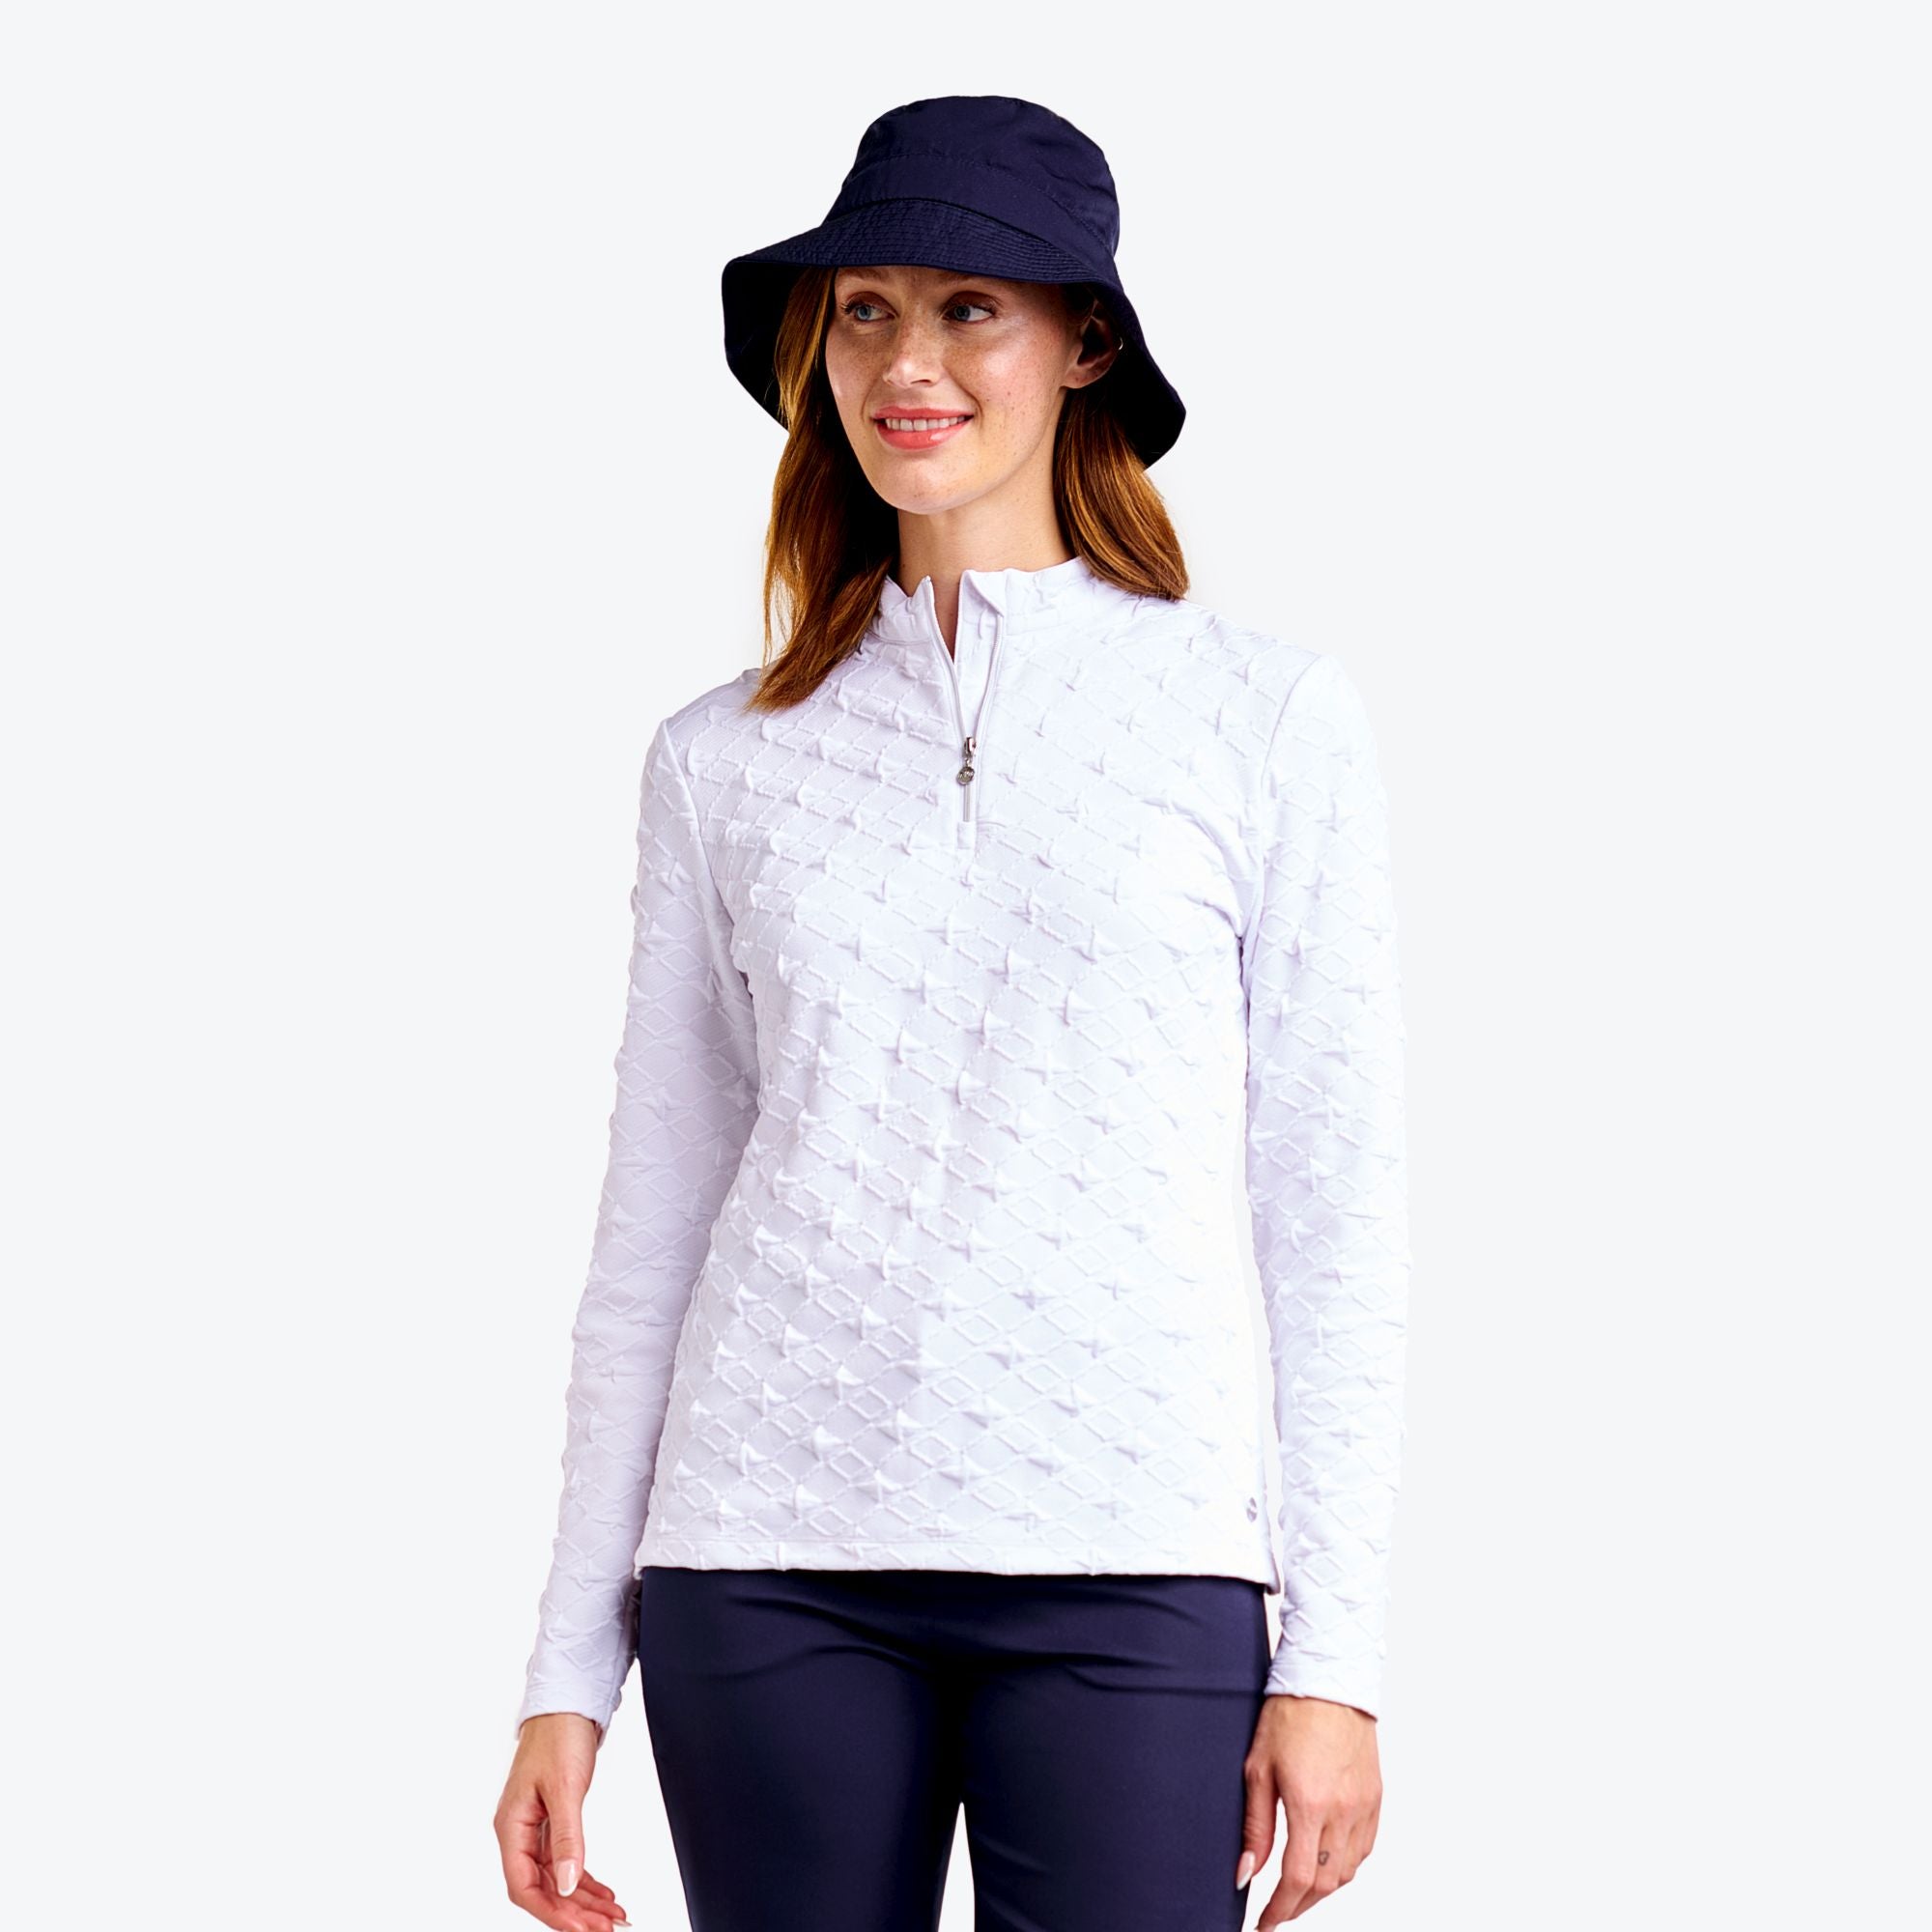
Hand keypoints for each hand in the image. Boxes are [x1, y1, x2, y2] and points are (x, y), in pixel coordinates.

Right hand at [495, 1712, 630, 1930]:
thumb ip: (567, 1838)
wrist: (568, 1703)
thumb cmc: (559, 1736)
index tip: (584, 1929)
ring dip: (583, 1900)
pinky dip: (584, 1879)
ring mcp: (535, 1828)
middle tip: (607, 1928)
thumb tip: (569, 1886)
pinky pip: (565, 1861)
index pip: (524, 1887)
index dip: (553, 1913)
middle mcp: (519, 1832)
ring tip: (613, 1917)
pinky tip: (603, 1893)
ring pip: (556, 1878)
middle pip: (541, 1889)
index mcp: (511, 1826)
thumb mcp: (566, 1788)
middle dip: (573, 1913)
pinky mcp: (553, 1820)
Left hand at [1235, 1694, 1381, 1923]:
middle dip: (1298, 1907)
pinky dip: (1344, 1867)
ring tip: (1297, 1894)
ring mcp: (1364, 1806)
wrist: (1329, 1679)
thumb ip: (1255, 1826)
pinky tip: (1326, 1865)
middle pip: (1324, 1884)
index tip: (1262, 1924)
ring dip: (1321, 1891)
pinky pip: (1364, 1850)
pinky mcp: (1375, 1798)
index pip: (1297, 1879)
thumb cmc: (1288, 1715)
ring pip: (1347, 1872)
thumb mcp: (1257, 1768)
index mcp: (1310, 1804)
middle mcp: (1343, 1811)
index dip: (1278, 1910)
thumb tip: (1246, 1873)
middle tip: (1276, 1914)